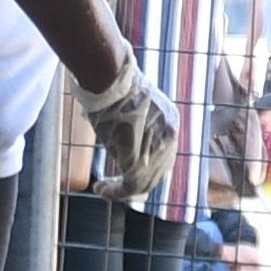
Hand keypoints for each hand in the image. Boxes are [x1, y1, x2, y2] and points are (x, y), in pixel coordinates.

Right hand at [76, 56, 176, 205]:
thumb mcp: (129, 100)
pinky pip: (130, 187)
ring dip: (122, 191)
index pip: (164, 152)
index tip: (126, 171)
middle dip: (136, 182)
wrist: (109, 77)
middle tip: (115, 187)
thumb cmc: (112, 81)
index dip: (146, 166)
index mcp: (170, 119)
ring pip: (144, 182)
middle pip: (158, 171)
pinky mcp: (138, 159)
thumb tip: (108, 118)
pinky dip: (115, 193)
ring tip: (104, 190)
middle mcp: (169, 136)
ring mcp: (155, 149)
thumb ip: (129, 116)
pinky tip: (100, 190)